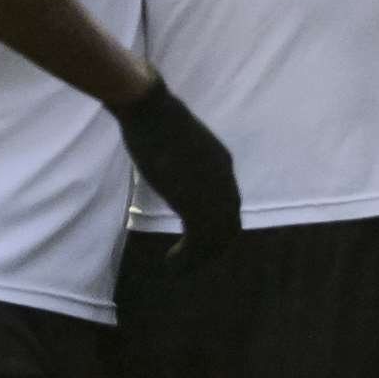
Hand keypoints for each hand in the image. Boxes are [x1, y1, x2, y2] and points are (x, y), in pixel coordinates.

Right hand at [109, 74, 240, 268]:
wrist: (149, 110)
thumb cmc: (154, 117)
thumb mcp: (175, 143)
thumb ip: (179, 159)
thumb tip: (166, 159)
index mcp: (222, 163)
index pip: (229, 204)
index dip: (216, 225)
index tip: (196, 237)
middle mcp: (225, 181)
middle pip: (229, 225)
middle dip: (212, 247)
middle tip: (189, 260)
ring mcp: (213, 193)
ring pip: (216, 239)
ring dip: (198, 258)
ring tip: (176, 267)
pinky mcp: (195, 204)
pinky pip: (199, 242)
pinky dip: (187, 259)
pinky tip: (171, 264)